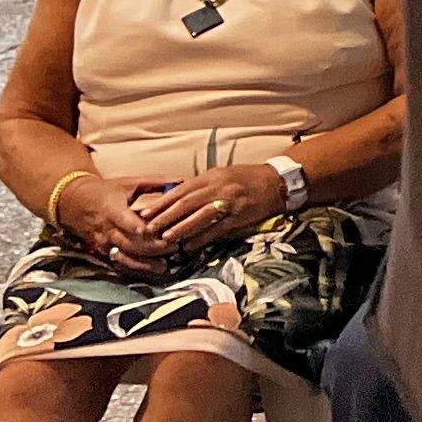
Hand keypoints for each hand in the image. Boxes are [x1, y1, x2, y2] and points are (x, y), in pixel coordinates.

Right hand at [50, 171, 171, 269]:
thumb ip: (155, 183)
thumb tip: (182, 181)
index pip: (125, 222)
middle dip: (150, 247)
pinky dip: (135, 267)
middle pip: (129, 243)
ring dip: (144, 262)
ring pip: (125, 256)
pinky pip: (119, 262)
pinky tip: (150, 270)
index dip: (138, 228)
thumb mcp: (129, 183)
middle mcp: (107, 229)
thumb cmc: (107, 190)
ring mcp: (104, 242)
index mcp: (113, 210)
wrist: (74, 202)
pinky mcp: (103, 250)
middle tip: (172, 247)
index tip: (154, 231)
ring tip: (164, 265)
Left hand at [142, 161, 290, 251]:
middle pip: (186, 203)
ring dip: (181, 228)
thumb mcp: (221, 175)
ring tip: (165, 239)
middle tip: (148, 229)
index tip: (144, 212)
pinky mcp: (239, 216)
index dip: (161, 202)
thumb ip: (200, 186)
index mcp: (211, 176)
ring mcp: (229, 202)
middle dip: (165, 217)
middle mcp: (218, 187)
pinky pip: (217, 228)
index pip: (180, 190)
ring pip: (200, 216)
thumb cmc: (246, 178)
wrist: (277, 182)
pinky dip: (202, 238)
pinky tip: (190, 246)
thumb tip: (175, 198)